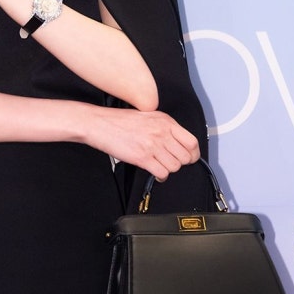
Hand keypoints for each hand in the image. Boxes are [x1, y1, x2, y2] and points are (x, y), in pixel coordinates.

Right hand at [83, 106, 199, 179]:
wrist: (100, 124)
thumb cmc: (119, 121)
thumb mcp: (147, 116)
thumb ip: (164, 127)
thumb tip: (177, 142)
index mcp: (165, 121)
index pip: (192, 142)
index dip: (193, 154)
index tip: (190, 158)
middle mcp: (161, 132)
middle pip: (185, 157)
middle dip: (180, 163)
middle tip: (171, 162)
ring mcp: (153, 145)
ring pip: (175, 166)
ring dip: (168, 170)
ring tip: (160, 166)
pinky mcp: (143, 157)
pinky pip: (162, 173)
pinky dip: (160, 177)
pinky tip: (155, 173)